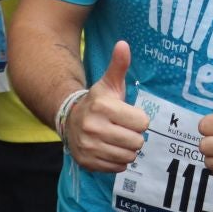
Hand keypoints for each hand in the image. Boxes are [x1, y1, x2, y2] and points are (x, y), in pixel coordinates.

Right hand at [66, 40, 150, 171]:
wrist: (69, 119)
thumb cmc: (98, 102)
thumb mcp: (108, 84)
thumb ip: (119, 65)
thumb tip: (123, 44)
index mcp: (103, 107)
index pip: (142, 122)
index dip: (139, 120)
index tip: (129, 116)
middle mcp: (94, 127)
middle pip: (137, 142)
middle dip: (134, 136)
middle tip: (124, 129)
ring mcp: (89, 147)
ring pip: (129, 156)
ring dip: (127, 149)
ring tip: (117, 139)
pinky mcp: (87, 162)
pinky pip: (118, 167)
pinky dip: (118, 160)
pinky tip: (109, 149)